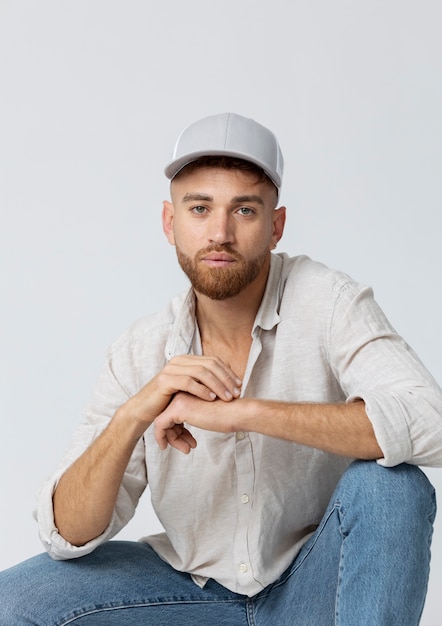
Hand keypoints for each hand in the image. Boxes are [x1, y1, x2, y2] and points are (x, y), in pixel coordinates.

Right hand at [117, 355, 240, 435]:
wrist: (143, 409)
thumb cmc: (168, 402)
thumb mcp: (188, 390)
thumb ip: (202, 383)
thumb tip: (225, 383)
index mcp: (186, 360)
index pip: (213, 361)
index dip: (228, 372)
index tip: (239, 386)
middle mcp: (179, 361)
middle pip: (210, 365)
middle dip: (225, 378)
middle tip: (236, 392)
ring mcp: (171, 369)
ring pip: (201, 372)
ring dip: (217, 385)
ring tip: (227, 397)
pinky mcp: (165, 380)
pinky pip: (188, 382)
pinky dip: (202, 390)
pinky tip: (211, 398)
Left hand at [154, 391, 237, 452]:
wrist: (238, 412)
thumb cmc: (229, 414)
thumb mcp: (208, 412)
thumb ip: (196, 414)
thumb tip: (180, 430)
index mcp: (188, 390)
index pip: (175, 411)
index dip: (179, 428)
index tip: (188, 439)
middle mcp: (181, 392)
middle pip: (168, 416)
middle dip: (175, 434)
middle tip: (187, 447)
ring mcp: (178, 399)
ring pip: (163, 422)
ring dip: (172, 438)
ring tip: (186, 449)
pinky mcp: (177, 408)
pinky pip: (160, 425)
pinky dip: (162, 437)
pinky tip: (171, 447)